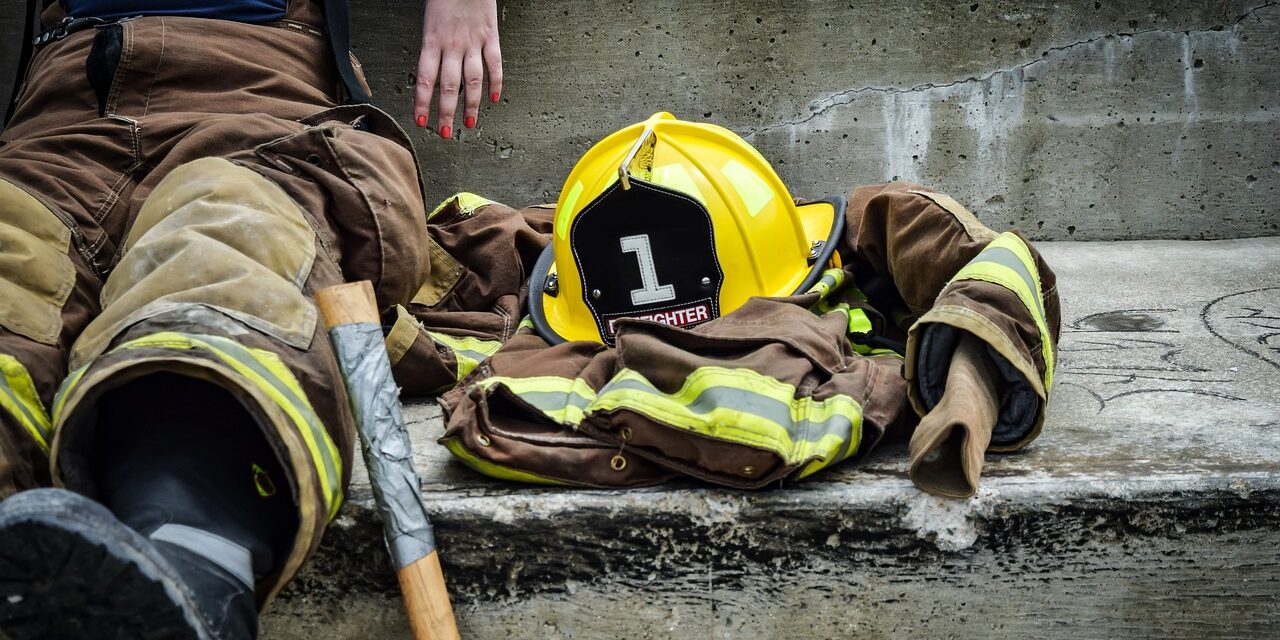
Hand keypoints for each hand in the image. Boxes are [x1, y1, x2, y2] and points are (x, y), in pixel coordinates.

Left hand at [414, 0, 501, 138]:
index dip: (423, 103)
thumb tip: (430, 71)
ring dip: (471, 105)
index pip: (425, 79)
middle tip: (445, 133)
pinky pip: (495, 64)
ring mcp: (474, 42)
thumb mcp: (428, 19)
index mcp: (432, 40)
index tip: (421, 121)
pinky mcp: (491, 36)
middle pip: (450, 87)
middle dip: (446, 113)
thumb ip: (430, 45)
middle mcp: (453, 45)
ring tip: (469, 123)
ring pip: (473, 81)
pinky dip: (496, 83)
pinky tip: (494, 99)